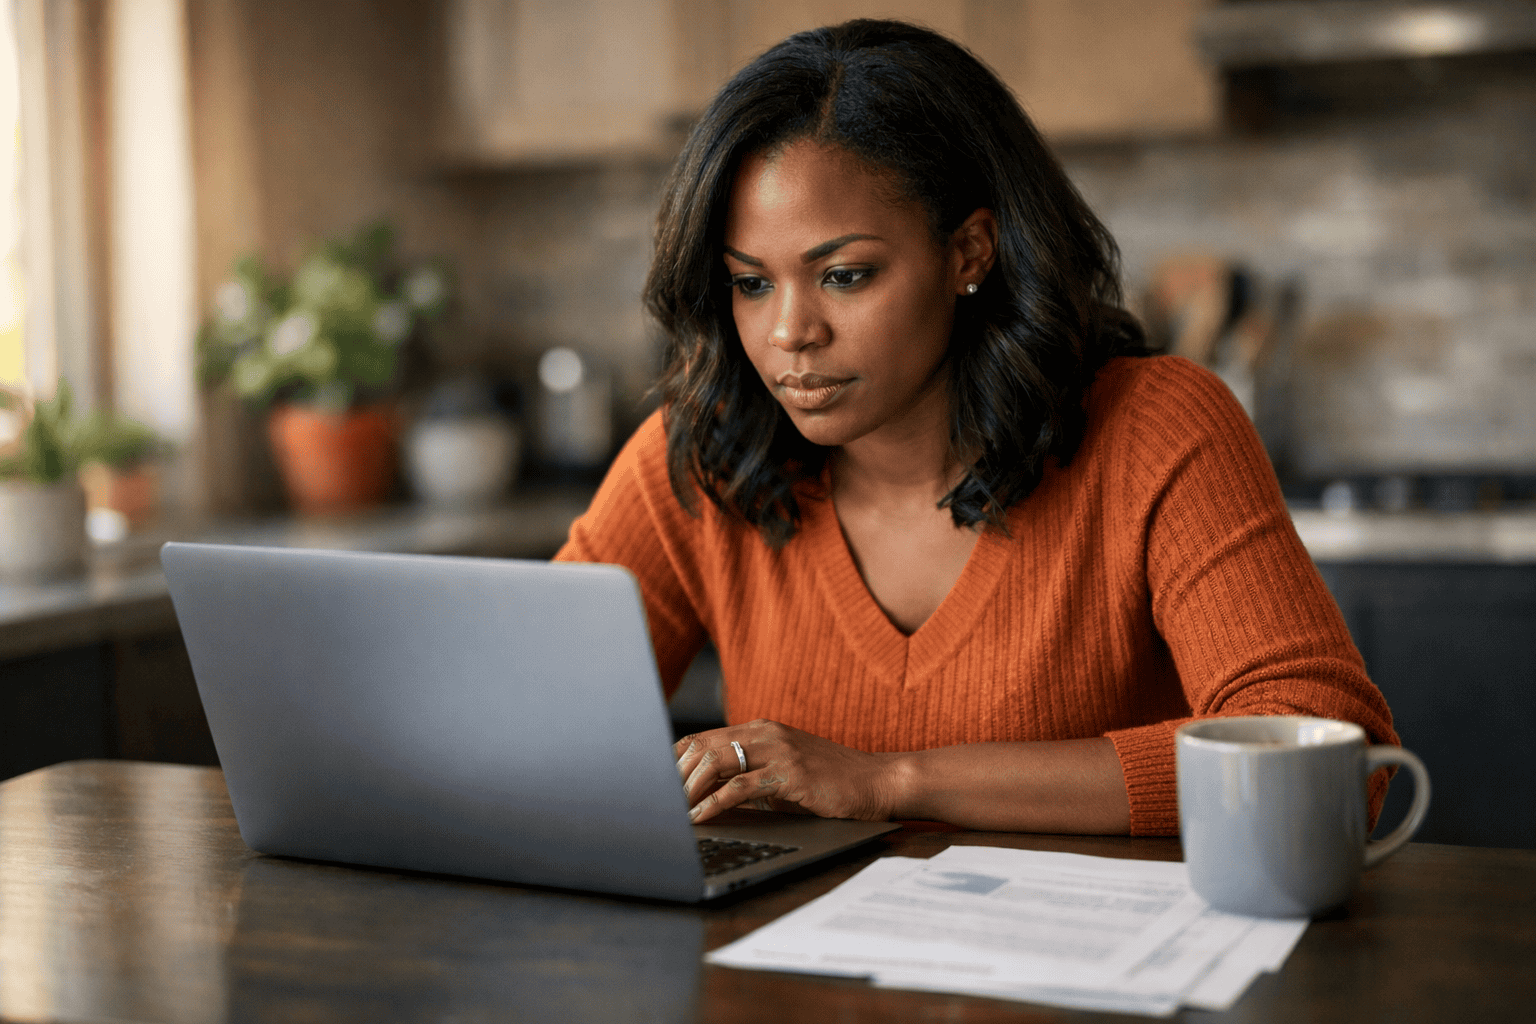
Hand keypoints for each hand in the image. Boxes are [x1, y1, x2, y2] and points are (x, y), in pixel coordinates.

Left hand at [673, 719, 902, 823]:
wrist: (876, 782)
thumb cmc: (828, 783)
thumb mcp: (781, 774)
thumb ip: (747, 777)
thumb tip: (703, 797)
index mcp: (758, 729)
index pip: (701, 738)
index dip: (671, 761)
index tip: (651, 785)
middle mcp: (764, 733)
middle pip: (701, 747)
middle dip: (672, 778)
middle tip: (654, 805)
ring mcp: (778, 750)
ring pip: (716, 762)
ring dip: (688, 791)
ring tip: (672, 815)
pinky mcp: (790, 773)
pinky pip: (741, 786)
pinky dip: (714, 803)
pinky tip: (701, 817)